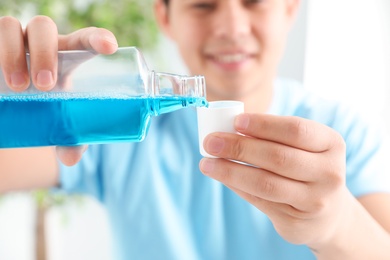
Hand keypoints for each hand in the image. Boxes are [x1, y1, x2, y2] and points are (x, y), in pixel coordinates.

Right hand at [0, 15, 118, 164]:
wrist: (16, 106)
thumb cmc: (46, 108)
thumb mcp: (59, 123)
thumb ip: (70, 139)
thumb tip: (71, 157)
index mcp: (68, 57)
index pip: (85, 38)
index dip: (98, 37)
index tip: (110, 48)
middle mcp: (42, 44)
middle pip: (44, 28)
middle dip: (45, 53)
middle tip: (44, 86)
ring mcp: (15, 42)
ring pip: (11, 26)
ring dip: (13, 53)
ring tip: (18, 86)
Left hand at [199, 113, 349, 248]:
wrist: (328, 213)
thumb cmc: (306, 168)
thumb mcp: (303, 148)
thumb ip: (273, 138)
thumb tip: (226, 131)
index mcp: (331, 144)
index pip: (295, 130)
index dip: (263, 124)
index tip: (236, 121)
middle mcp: (329, 173)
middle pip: (277, 157)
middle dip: (239, 148)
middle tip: (210, 142)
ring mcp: (316, 201)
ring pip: (265, 183)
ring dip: (230, 171)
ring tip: (207, 163)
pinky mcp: (297, 222)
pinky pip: (259, 200)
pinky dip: (236, 186)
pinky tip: (221, 176)